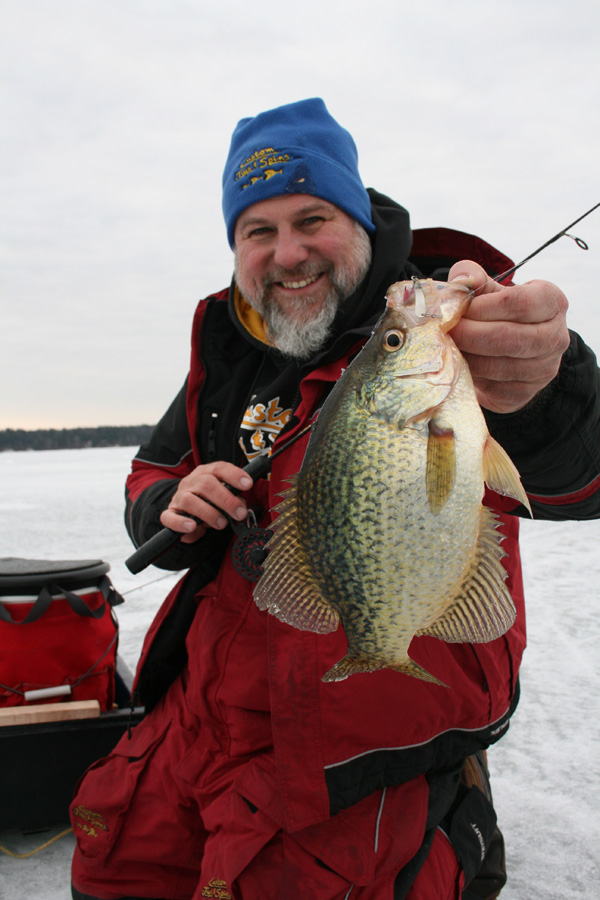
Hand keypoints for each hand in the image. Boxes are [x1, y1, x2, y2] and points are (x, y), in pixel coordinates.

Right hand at [160, 462, 252, 542]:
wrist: (186, 512)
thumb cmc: (209, 503)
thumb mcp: (223, 498)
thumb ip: (233, 499)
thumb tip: (241, 506)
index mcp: (205, 473)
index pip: (219, 468)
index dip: (234, 474)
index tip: (247, 484)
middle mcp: (191, 482)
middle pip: (206, 484)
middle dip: (226, 499)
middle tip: (239, 513)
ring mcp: (179, 497)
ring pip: (190, 500)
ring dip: (209, 513)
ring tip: (222, 523)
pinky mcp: (169, 514)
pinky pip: (170, 517)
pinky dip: (181, 522)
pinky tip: (192, 526)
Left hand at [447, 260, 569, 412]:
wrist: (511, 351)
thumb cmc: (497, 312)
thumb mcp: (489, 289)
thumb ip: (473, 278)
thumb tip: (459, 283)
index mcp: (552, 302)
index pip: (520, 303)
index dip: (483, 307)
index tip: (456, 309)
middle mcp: (555, 337)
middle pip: (509, 337)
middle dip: (469, 334)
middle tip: (444, 331)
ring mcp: (543, 369)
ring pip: (498, 366)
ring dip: (466, 357)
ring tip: (446, 347)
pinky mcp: (524, 393)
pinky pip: (491, 387)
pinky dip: (469, 376)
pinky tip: (457, 364)